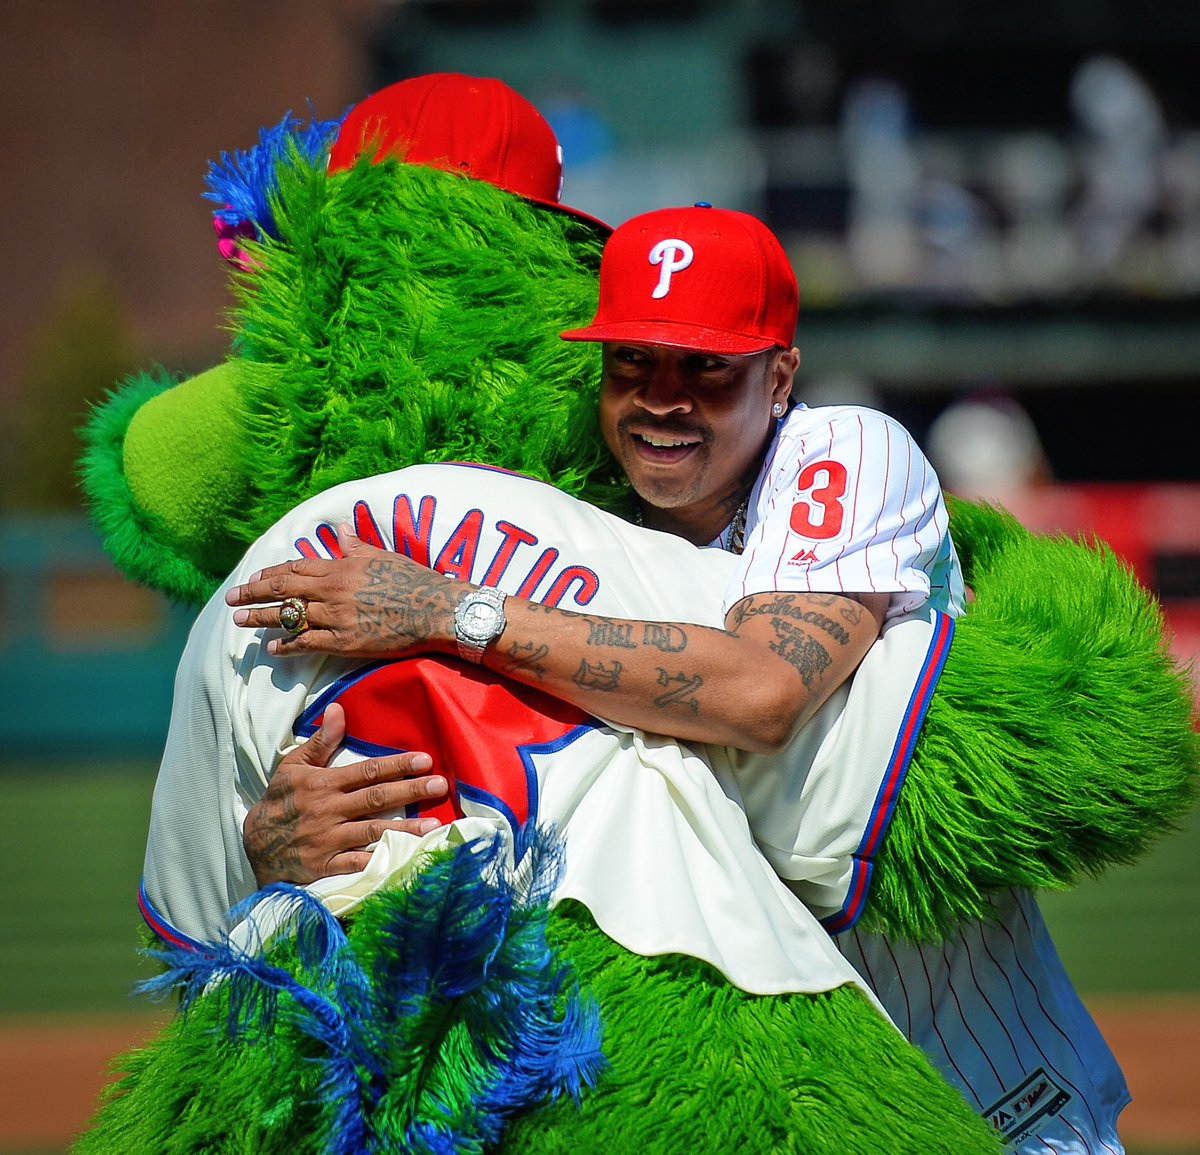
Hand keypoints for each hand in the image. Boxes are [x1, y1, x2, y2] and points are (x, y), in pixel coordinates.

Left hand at [226, 527, 457, 658]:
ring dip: (262, 618)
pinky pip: (308, 644)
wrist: (434, 610)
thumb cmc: (414, 581)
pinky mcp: (345, 642)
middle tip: (232, 598)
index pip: (297, 568)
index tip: (255, 577)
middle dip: (254, 593)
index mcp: (341, 568)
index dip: (273, 573)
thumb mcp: (384, 556)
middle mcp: (332, 591)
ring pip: (290, 616)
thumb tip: (340, 531)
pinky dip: (288, 646)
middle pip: (284, 590)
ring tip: (240, 620)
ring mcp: (336, 618)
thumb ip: (357, 547)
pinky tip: (273, 648)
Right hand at [243, 701, 448, 886]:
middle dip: (410, 791)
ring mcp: (328, 840)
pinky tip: (405, 859)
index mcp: (323, 784)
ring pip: (372, 832)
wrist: (254, 847)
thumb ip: (320, 741)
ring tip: (434, 827)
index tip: (425, 760)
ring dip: (404, 829)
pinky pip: (358, 865)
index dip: (397, 765)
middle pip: (375, 798)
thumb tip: (337, 709)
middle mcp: (328, 810)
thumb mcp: (293, 767)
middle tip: (440, 785)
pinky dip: (381, 862)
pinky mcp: (326, 867)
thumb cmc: (280, 802)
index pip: (367, 771)